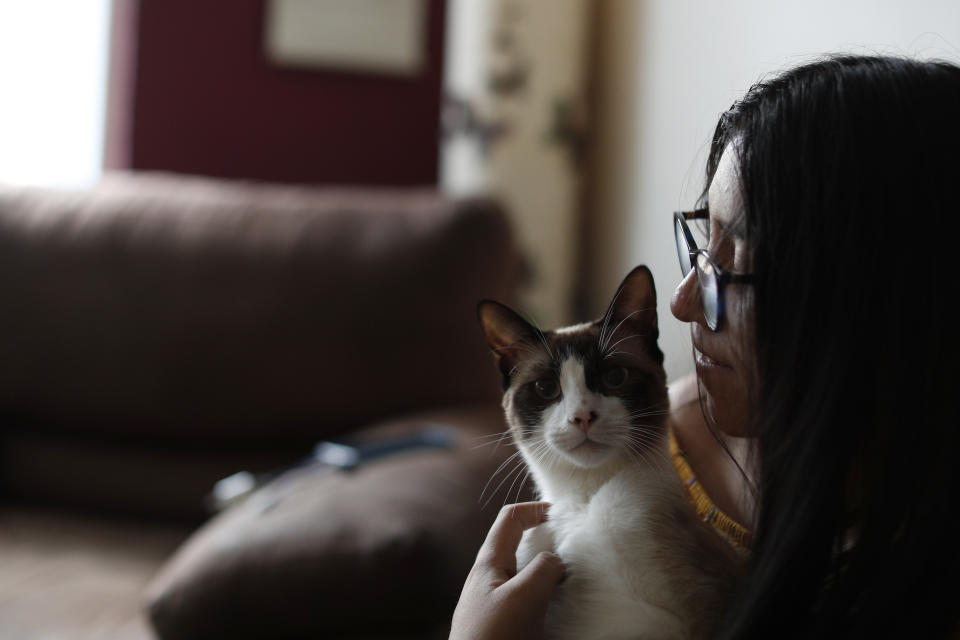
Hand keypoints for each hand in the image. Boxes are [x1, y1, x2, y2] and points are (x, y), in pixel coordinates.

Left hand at [449, 502, 565, 639]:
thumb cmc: (494, 637)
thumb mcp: (524, 596)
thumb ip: (544, 568)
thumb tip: (555, 561)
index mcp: (488, 563)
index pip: (510, 519)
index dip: (535, 509)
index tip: (563, 516)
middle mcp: (488, 580)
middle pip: (518, 547)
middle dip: (546, 544)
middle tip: (573, 552)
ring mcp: (493, 604)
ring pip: (524, 576)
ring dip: (547, 574)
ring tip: (572, 582)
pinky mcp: (500, 627)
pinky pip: (525, 602)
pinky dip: (544, 598)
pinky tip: (558, 610)